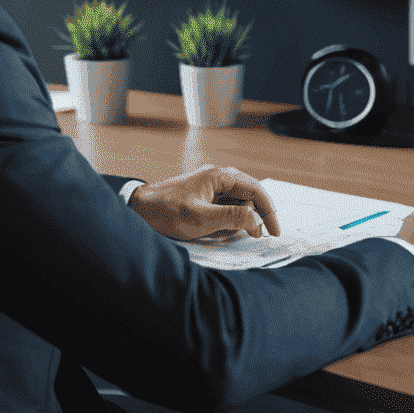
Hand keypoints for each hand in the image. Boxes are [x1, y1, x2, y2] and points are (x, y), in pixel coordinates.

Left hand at [127, 164, 280, 242]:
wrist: (138, 211)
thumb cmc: (166, 212)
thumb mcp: (201, 218)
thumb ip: (232, 217)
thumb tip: (257, 220)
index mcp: (219, 176)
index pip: (255, 189)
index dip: (269, 210)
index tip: (275, 231)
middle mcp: (218, 178)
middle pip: (248, 196)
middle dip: (253, 217)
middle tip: (256, 237)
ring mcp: (210, 188)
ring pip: (236, 204)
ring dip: (238, 220)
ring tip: (231, 234)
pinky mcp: (203, 198)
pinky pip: (224, 209)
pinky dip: (227, 221)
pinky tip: (218, 231)